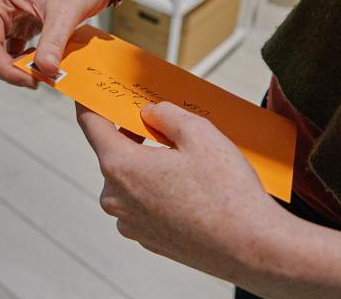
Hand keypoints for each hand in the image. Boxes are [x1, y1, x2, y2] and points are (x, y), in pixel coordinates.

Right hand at [0, 0, 114, 86]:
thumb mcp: (65, 12)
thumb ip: (53, 43)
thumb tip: (45, 70)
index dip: (5, 69)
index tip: (32, 80)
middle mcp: (0, 12)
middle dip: (12, 71)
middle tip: (40, 79)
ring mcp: (13, 21)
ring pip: (5, 57)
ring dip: (22, 69)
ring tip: (47, 73)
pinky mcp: (28, 28)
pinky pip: (22, 54)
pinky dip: (33, 63)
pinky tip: (50, 64)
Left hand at [76, 101, 285, 278]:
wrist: (250, 245)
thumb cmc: (226, 192)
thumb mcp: (199, 133)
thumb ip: (166, 114)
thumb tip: (151, 112)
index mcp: (122, 168)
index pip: (92, 126)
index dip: (91, 105)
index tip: (91, 94)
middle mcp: (118, 199)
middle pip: (114, 154)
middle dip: (133, 134)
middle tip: (161, 122)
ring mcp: (132, 224)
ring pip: (131, 180)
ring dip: (148, 164)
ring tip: (185, 160)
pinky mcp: (150, 239)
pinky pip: (144, 204)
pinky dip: (158, 189)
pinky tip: (189, 187)